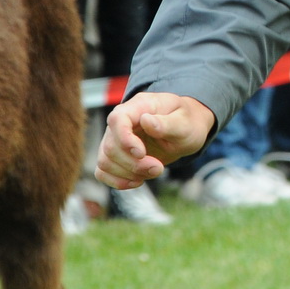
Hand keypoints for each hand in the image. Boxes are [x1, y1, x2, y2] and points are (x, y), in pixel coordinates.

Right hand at [96, 93, 216, 188]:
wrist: (185, 129)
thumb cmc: (186, 121)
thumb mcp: (185, 122)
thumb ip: (166, 123)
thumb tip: (146, 121)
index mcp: (139, 106)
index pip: (118, 119)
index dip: (125, 139)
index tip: (142, 153)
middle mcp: (121, 122)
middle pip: (111, 146)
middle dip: (134, 164)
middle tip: (158, 169)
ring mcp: (114, 139)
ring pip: (105, 161)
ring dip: (129, 174)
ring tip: (154, 172)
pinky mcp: (114, 156)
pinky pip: (103, 172)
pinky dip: (118, 182)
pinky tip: (138, 182)